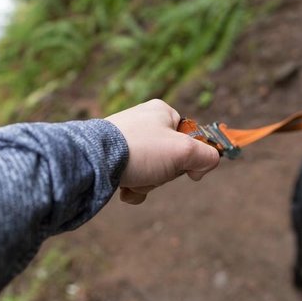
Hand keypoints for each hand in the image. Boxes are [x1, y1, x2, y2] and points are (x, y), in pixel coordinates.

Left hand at [105, 99, 220, 204]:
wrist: (94, 161)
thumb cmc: (141, 150)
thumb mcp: (184, 151)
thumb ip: (206, 156)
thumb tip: (208, 164)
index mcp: (162, 111)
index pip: (189, 135)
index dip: (191, 155)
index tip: (189, 168)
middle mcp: (143, 121)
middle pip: (170, 156)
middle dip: (165, 173)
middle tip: (156, 172)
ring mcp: (126, 140)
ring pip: (152, 169)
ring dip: (148, 183)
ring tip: (136, 180)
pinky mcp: (111, 157)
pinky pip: (133, 176)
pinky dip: (132, 188)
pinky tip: (124, 188)